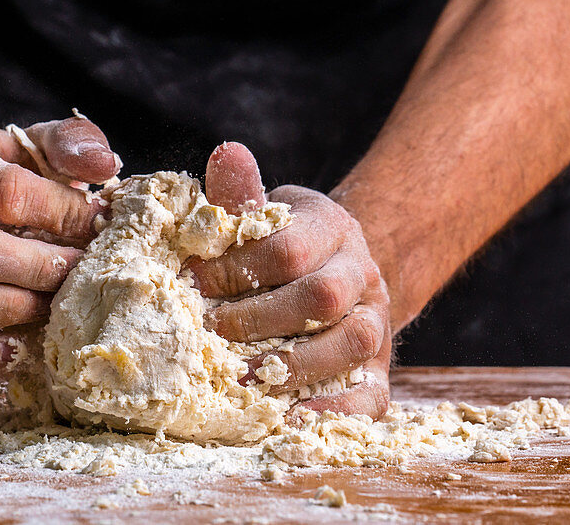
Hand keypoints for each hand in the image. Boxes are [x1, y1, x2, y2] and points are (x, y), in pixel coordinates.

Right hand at [0, 117, 119, 374]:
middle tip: (79, 273)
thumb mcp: (41, 148)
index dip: (60, 212)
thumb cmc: (17, 178)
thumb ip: (74, 143)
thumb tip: (103, 165)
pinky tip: (20, 348)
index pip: (5, 190)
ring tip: (53, 308)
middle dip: (35, 268)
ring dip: (8, 309)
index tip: (99, 224)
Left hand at [191, 143, 391, 418]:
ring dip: (292, 364)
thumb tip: (225, 153)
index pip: (289, 248)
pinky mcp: (379, 370)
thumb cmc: (279, 244)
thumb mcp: (262, 213)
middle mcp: (362, 273)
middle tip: (209, 330)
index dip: (236, 268)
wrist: (332, 272)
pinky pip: (371, 396)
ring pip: (352, 342)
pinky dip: (333, 411)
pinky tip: (289, 417)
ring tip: (238, 377)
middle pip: (322, 296)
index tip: (190, 282)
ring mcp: (377, 322)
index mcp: (332, 227)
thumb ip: (239, 195)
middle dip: (259, 317)